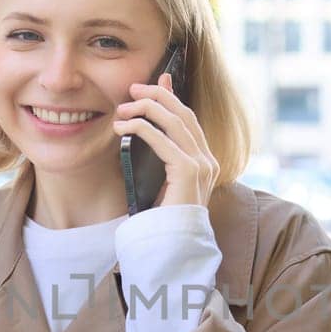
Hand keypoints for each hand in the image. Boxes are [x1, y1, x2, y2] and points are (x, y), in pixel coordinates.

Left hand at [112, 72, 217, 208]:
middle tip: (132, 90)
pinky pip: (163, 141)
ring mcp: (202, 166)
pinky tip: (123, 128)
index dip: (172, 97)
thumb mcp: (158, 182)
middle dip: (157, 96)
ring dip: (145, 109)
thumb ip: (157, 157)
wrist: (172, 249)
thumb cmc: (163, 221)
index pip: (190, 119)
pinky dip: (141, 129)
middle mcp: (208, 161)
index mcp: (205, 162)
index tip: (153, 82)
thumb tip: (142, 129)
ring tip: (122, 110)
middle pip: (184, 114)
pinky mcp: (189, 173)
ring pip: (175, 122)